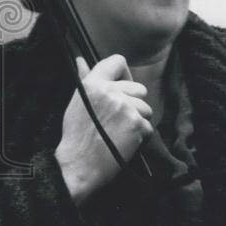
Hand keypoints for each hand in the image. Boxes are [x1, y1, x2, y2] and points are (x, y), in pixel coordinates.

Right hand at [55, 55, 152, 205]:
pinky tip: (124, 143)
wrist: (78, 165)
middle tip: (118, 120)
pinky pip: (148, 127)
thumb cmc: (76, 136)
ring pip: (146, 109)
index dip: (124, 74)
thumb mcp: (77, 103)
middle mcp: (110, 92)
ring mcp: (125, 107)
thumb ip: (85, 80)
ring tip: (119, 134)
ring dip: (138, 121)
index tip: (122, 86)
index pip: (118, 61)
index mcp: (93, 84)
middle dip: (134, 104)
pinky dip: (140, 137)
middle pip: (139, 88)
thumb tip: (81, 59)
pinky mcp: (136, 124)